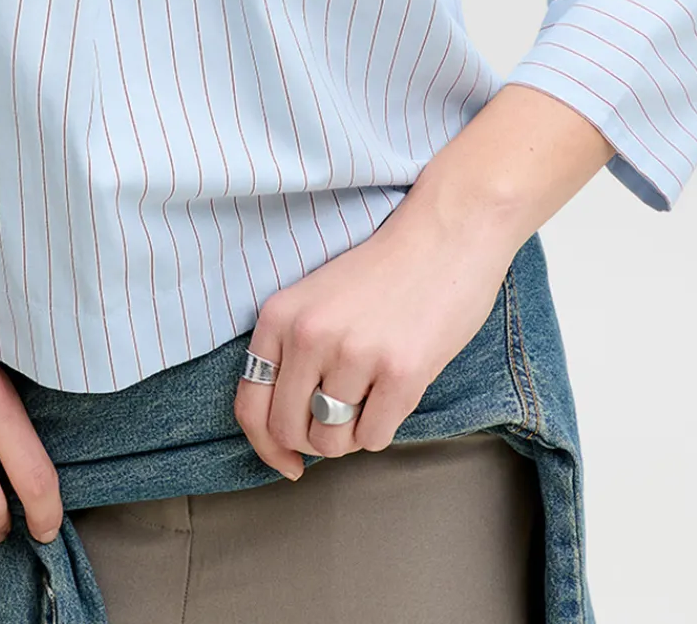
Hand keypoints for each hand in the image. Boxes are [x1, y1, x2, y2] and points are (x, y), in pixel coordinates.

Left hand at [233, 201, 518, 478]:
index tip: (286, 461)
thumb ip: (292, 354)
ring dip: (351, 436)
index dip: (265, 447)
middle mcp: (309, 335)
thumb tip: (282, 436)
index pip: (250, 405)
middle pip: (289, 431)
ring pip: (332, 442)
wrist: (446, 235)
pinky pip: (374, 438)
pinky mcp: (400, 372)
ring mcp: (354, 354)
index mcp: (280, 315)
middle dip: (313, 442)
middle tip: (340, 422)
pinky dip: (383, 428)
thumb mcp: (317, 300)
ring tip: (370, 398)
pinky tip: (395, 392)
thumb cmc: (384, 272)